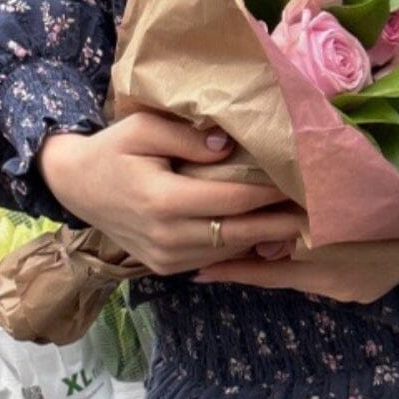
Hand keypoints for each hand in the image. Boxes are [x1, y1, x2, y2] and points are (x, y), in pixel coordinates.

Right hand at [37, 114, 307, 274]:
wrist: (76, 186)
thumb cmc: (114, 149)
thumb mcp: (143, 129)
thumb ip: (186, 137)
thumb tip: (228, 146)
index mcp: (163, 201)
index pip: (232, 200)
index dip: (270, 193)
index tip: (304, 182)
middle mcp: (168, 237)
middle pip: (240, 233)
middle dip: (282, 223)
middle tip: (321, 213)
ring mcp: (167, 258)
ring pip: (231, 251)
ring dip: (268, 239)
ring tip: (305, 223)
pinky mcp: (168, 269)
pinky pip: (215, 259)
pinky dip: (243, 249)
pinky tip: (272, 237)